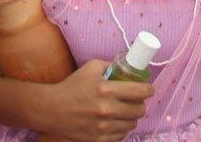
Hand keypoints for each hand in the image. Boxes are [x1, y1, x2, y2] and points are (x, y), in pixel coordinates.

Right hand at [35, 59, 152, 141]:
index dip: (148, 90)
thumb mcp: (90, 68)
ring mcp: (104, 127)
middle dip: (140, 104)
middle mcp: (107, 109)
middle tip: (134, 101)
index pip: (140, 91)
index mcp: (106, 89)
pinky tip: (115, 122)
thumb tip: (128, 66)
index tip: (148, 89)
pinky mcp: (100, 140)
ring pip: (132, 124)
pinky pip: (122, 135)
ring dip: (131, 117)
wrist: (52, 110)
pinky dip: (121, 128)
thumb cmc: (71, 87)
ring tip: (124, 112)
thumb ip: (110, 65)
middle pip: (140, 110)